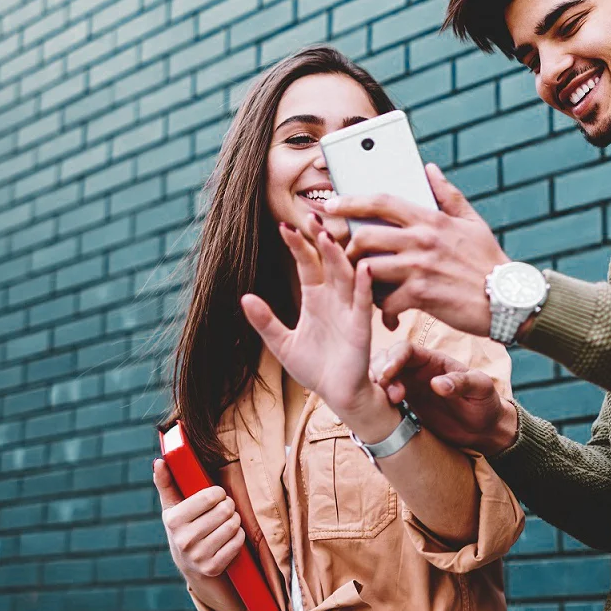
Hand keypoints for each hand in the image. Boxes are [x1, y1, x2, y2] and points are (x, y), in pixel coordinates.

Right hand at [153, 458, 244, 578]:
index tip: (216, 496)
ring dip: (234, 520)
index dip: (218, 493)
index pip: (210, 495)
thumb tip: (159, 462)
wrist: (191, 566)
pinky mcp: (212, 568)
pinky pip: (238, 542)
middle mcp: (183, 540)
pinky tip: (228, 538)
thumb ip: (166, 482)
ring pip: (233, 525)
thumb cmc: (184, 527)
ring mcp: (197, 556)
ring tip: (225, 522)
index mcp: (173, 520)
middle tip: (223, 510)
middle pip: (225, 509)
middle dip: (228, 506)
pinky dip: (238, 537)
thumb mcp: (173, 507)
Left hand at [239, 222, 382, 421]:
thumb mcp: (281, 344)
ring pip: (346, 276)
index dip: (297, 246)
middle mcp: (335, 299)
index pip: (307, 264)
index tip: (284, 226)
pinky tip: (365, 268)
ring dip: (339, 256)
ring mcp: (350, 310)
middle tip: (313, 215)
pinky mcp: (362, 327)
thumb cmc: (315, 368)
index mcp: (316, 298)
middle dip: (321, 240)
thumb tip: (244, 297)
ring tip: (329, 236)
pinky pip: (365, 303)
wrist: (338, 395)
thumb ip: (265, 321)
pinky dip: (366, 286)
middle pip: (329, 262)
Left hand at [325, 164, 509, 335]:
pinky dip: (383, 310)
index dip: (351, 200)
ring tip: (367, 288)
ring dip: (361, 280)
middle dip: (348, 248)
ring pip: (368, 269)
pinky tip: (390, 315)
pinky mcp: (421, 295)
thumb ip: (448, 194)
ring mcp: (420, 267)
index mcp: (431, 219)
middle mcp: (422, 240)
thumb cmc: (489, 262)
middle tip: (348, 258)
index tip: (331, 203)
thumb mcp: (472, 222)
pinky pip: (386, 301)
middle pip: (365, 236)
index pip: (381, 201)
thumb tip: (429, 169)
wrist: (507, 300)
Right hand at [371, 342, 518, 456]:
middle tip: (386, 393)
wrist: (484, 429)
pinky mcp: (403, 408)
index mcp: (433, 360)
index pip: (406, 350)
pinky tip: (375, 414)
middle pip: (386, 361)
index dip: (393, 359)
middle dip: (378, 373)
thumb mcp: (481, 388)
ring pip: (379, 380)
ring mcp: (407, 389)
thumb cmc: (485, 402)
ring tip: (381, 405)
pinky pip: (382, 401)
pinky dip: (374, 404)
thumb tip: (437, 383)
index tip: (387, 375)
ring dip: (374, 389)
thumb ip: (461, 382)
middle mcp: (415, 372)